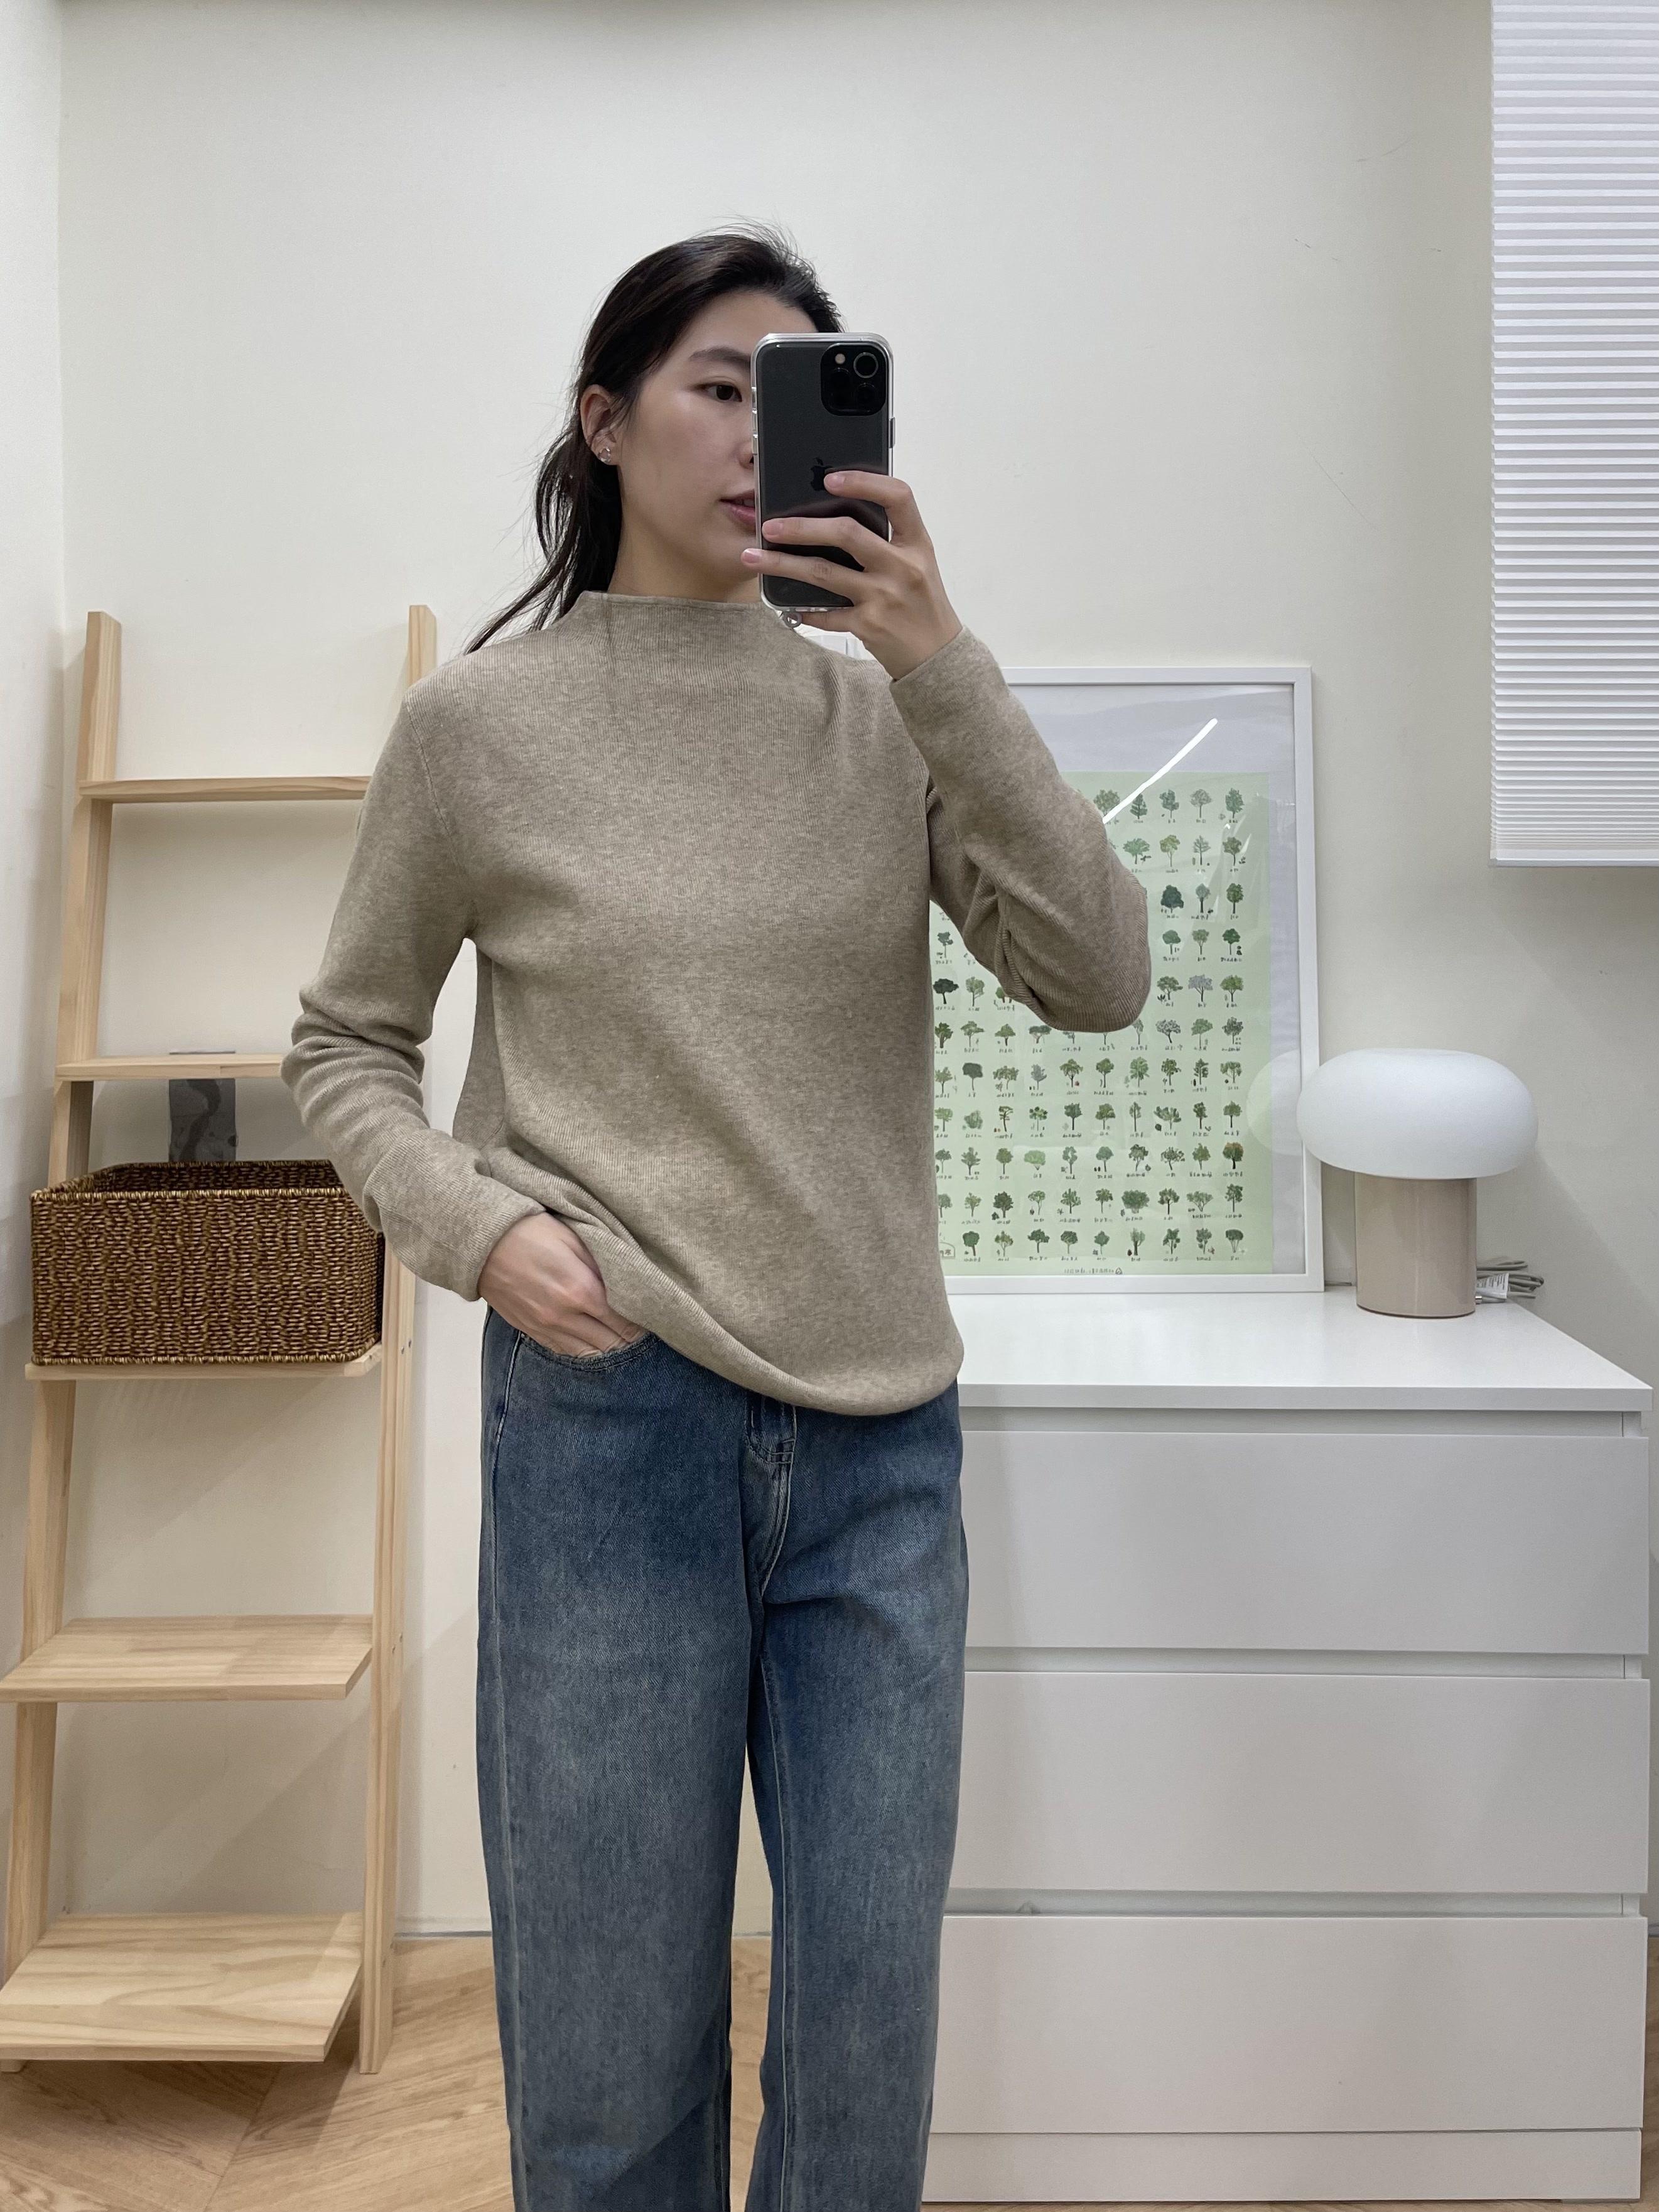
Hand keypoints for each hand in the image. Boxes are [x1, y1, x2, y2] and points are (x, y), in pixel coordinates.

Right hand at [478, 1210, 645, 1357]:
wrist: (483, 1242)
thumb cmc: (531, 1232)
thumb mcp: (575, 1238)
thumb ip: (604, 1265)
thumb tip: (628, 1285)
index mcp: (581, 1290)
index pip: (625, 1320)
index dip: (643, 1321)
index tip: (653, 1315)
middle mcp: (565, 1316)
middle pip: (611, 1342)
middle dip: (631, 1338)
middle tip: (643, 1329)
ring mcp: (546, 1327)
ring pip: (590, 1353)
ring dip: (609, 1347)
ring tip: (622, 1337)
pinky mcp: (532, 1331)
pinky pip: (565, 1352)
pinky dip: (585, 1350)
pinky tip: (595, 1342)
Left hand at [741, 471, 961, 680]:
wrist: (937, 656)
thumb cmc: (922, 604)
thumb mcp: (918, 563)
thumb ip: (888, 540)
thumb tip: (833, 514)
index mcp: (917, 543)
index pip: (898, 497)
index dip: (864, 482)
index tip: (830, 479)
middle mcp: (902, 567)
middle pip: (846, 533)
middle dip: (802, 527)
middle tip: (771, 525)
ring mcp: (884, 597)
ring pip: (824, 572)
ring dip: (783, 564)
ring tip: (754, 557)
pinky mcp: (868, 626)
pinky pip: (825, 613)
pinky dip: (803, 609)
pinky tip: (787, 605)